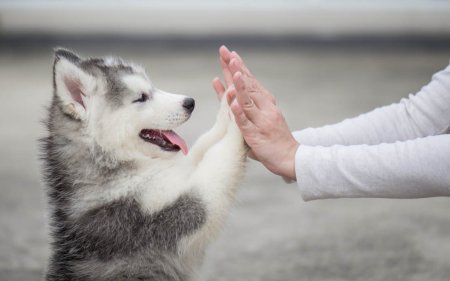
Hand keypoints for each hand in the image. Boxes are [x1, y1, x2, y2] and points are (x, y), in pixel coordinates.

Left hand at [212, 46, 299, 180]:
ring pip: (248, 100)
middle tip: (226, 53)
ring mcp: (261, 121)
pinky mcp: (256, 135)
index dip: (239, 67)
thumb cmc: (274, 139)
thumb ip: (247, 107)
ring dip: (240, 85)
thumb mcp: (262, 118)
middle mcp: (265, 108)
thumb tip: (231, 94)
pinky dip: (239, 112)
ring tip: (232, 71)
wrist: (291, 158)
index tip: (230, 54)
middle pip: (248, 85)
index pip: (250, 81)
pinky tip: (232, 103)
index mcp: (266, 103)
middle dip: (236, 68)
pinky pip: (245, 123)